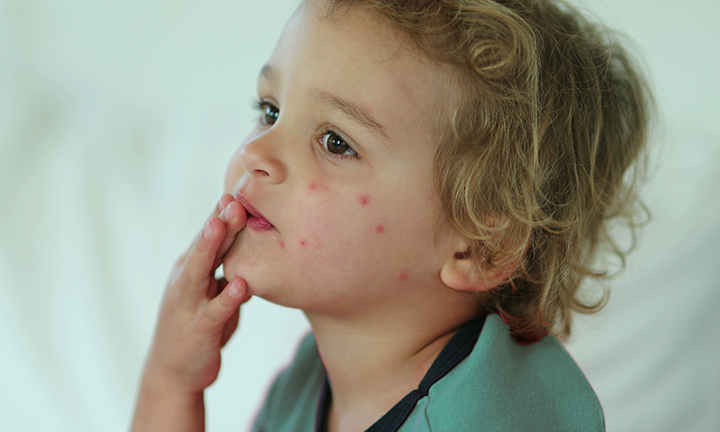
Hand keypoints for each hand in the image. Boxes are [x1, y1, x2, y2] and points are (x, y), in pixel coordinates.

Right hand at [132, 194, 249, 431]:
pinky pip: (213, 312)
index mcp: (191, 269)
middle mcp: (185, 281)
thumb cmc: (197, 325)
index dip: (221, 213)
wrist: (172, 372)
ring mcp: (188, 305)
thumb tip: (254, 249)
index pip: (208, 236)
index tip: (239, 189)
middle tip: (234, 198)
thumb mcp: (212, 293)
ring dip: (209, 247)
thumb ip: (228, 270)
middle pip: (203, 247)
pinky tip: (240, 286)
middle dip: (218, 222)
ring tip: (221, 225)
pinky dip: (226, 299)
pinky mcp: (197, 330)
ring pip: (198, 272)